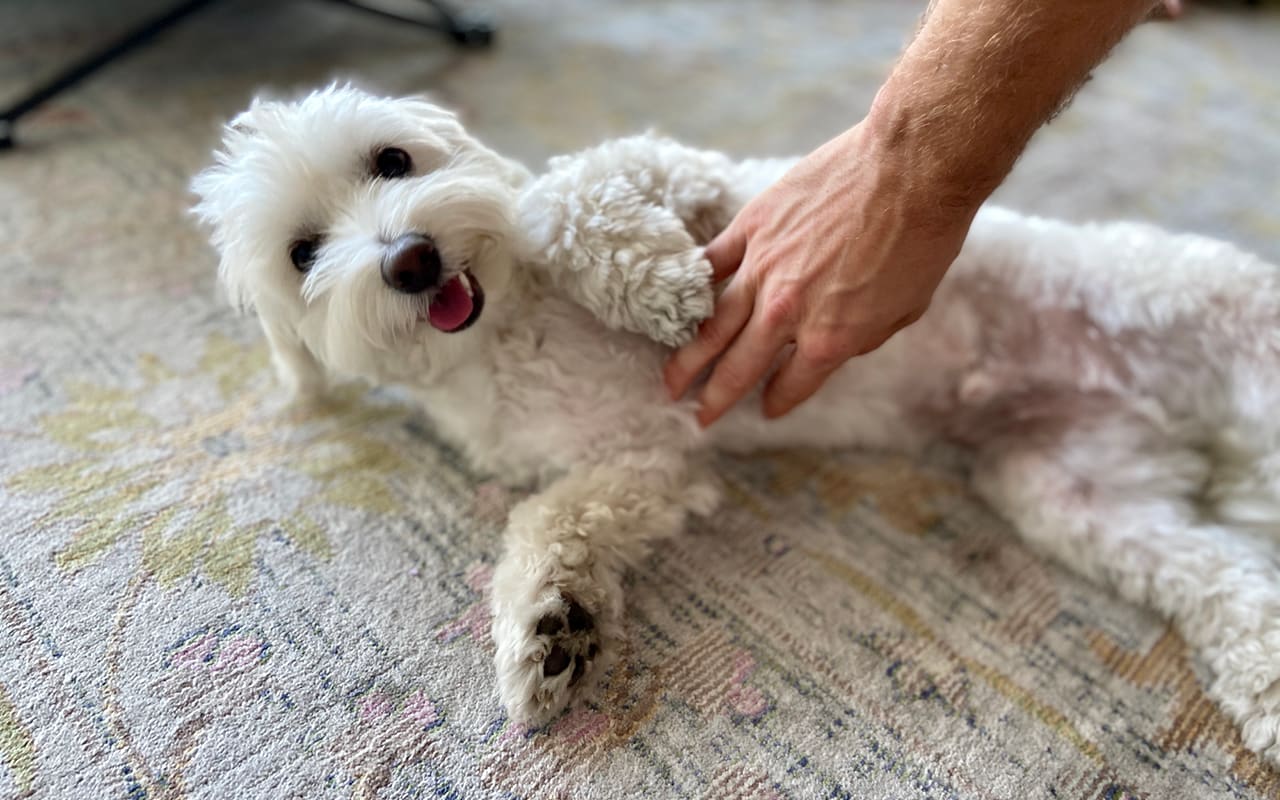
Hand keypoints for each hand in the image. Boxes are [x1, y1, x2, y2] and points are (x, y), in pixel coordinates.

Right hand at [663, 122, 976, 426]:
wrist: (912, 168)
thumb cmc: (923, 238)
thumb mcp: (905, 309)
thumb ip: (864, 336)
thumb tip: (838, 343)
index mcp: (829, 339)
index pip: (791, 385)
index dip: (777, 402)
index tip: (767, 409)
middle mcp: (786, 311)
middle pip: (738, 366)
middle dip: (715, 398)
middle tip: (697, 418)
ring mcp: (763, 267)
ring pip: (713, 324)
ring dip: (688, 359)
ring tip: (670, 381)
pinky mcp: (753, 225)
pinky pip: (714, 262)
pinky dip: (696, 286)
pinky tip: (681, 304)